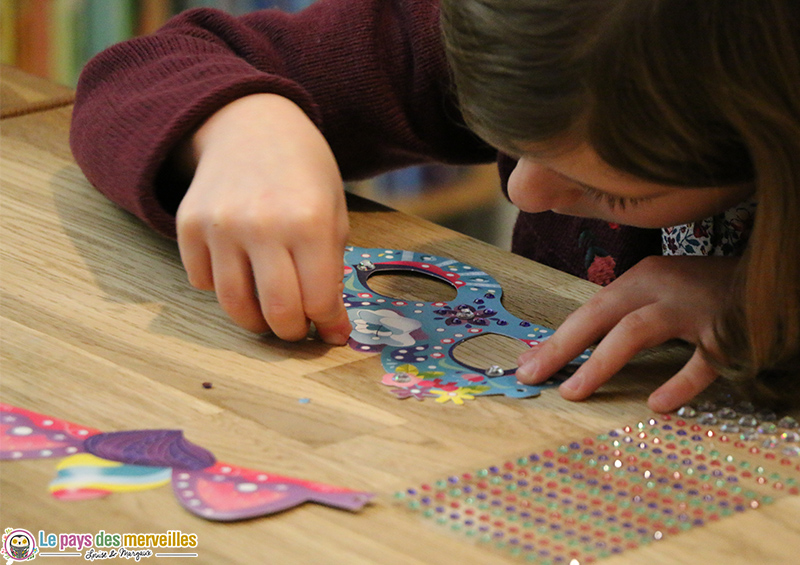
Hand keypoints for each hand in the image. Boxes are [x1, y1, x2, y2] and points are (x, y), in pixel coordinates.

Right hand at [174, 94, 351, 343]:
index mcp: (309, 221)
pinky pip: (202, 281)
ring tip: (270, 316)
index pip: (318, 300)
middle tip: (298, 329)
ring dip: (255, 322)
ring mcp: (220, 224)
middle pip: (276, 310)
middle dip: (292, 332)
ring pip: (234, 304)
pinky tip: (241, 275)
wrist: (251, 125)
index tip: (331, 331)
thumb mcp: (334, 213)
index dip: (328, 324)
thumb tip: (332, 329)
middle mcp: (262, 224)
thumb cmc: (303, 173)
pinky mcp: (188, 224)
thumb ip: (332, 271)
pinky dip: (222, 289)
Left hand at [516, 255, 737, 411]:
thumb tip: (571, 351)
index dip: (556, 340)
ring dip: (602, 362)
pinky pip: (700, 362)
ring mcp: (694, 308)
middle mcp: (662, 287)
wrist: (770, 277)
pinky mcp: (726, 333)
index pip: (588, 311)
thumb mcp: (659, 293)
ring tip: (577, 391)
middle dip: (564, 347)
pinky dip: (679, 384)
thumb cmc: (704, 293)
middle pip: (601, 315)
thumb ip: (622, 317)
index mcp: (642, 278)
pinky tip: (658, 405)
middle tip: (534, 376)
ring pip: (637, 331)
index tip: (526, 365)